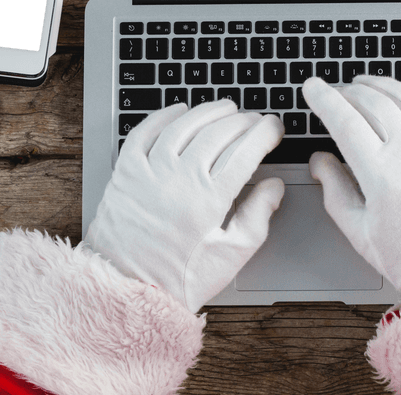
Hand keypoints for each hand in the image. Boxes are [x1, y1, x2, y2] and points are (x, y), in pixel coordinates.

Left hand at [84, 100, 284, 311]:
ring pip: (183, 125)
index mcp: (209, 200)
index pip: (245, 151)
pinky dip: (164, 116)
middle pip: (218, 133)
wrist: (127, 291)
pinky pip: (144, 132)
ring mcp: (149, 173)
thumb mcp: (231, 256)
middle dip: (243, 120)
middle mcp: (179, 180)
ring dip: (208, 112)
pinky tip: (180, 111)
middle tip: (255, 120)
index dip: (265, 133)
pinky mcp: (125, 173)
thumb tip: (274, 186)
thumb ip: (258, 216)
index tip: (275, 127)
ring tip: (226, 108)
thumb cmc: (180, 279)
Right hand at [303, 76, 400, 300]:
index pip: (343, 118)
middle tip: (334, 91)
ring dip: (380, 85)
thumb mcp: (360, 232)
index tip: (312, 88)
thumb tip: (320, 162)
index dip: (323, 98)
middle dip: (347, 90)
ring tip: (364, 84)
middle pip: (371, 101)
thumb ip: (334, 191)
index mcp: (380, 171)